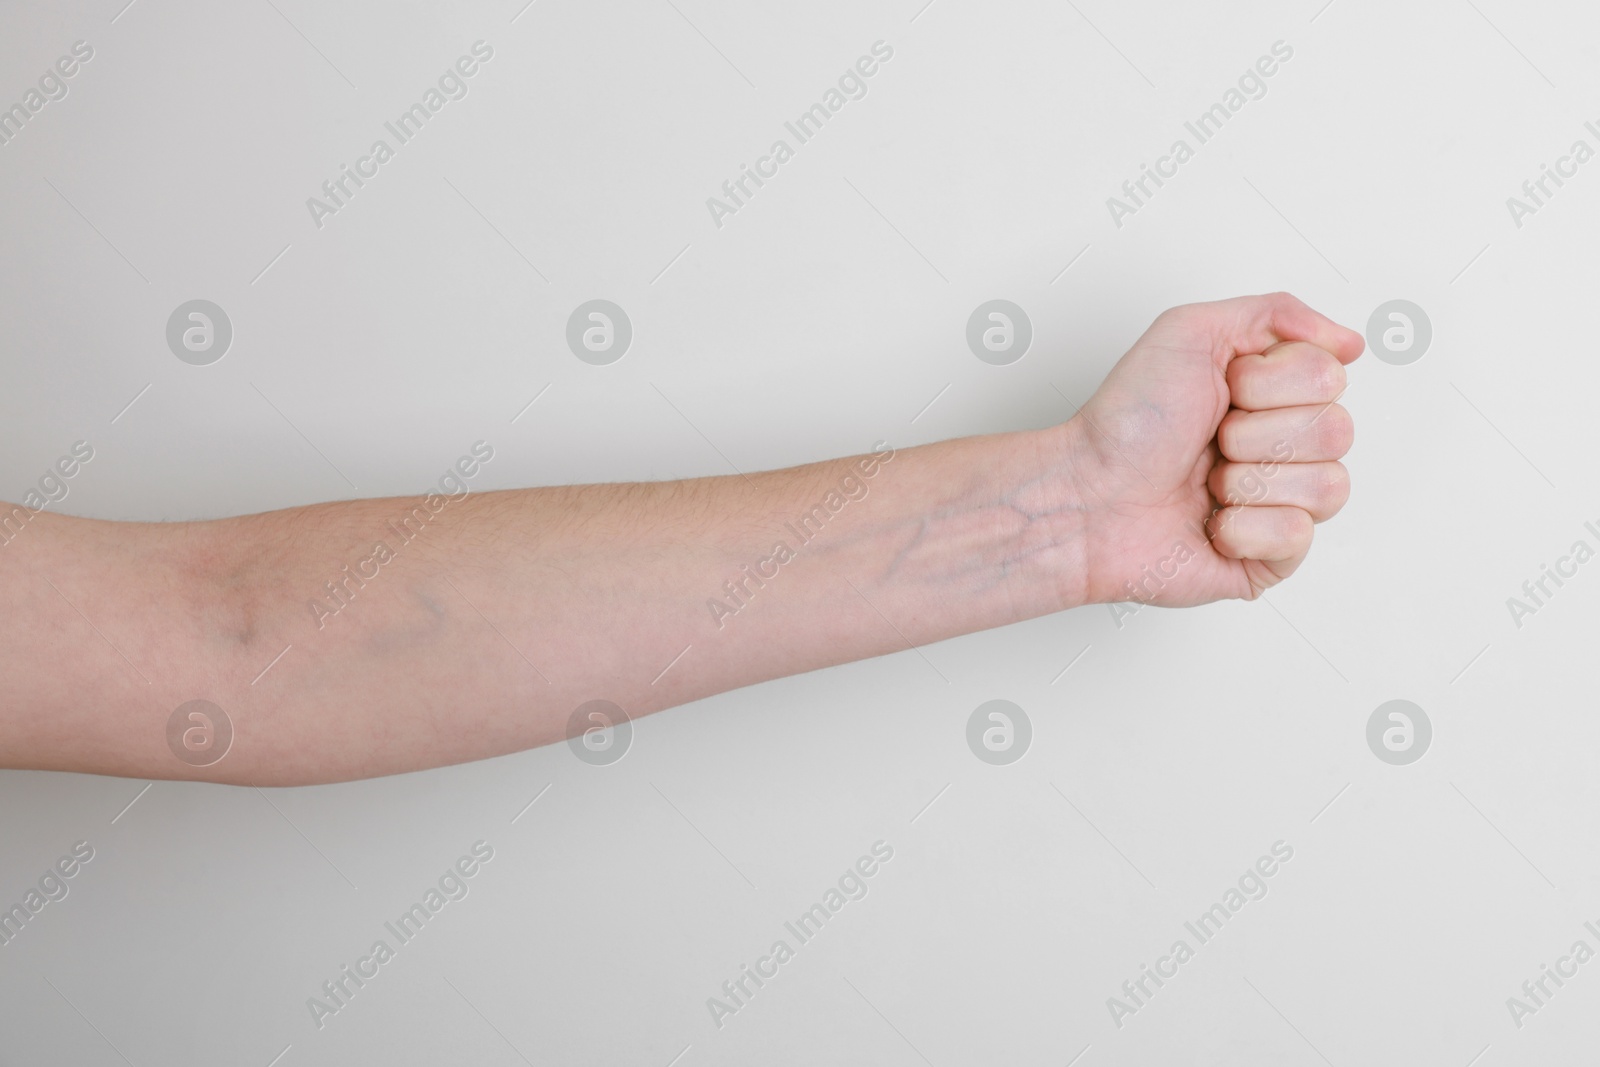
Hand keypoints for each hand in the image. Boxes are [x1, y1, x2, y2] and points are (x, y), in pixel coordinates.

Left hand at [1064, 292, 1364, 604]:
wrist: (1085, 496)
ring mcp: (1280, 504)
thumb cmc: (1126, 424)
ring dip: (1251, 480)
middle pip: (1337, 431)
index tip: (1223, 391)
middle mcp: (1283, 447)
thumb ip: (1276, 314)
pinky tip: (1211, 522)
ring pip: (1328, 487)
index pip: (1329, 376)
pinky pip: (1299, 536)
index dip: (1268, 382)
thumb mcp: (1189, 331)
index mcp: (1272, 395)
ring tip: (1208, 483)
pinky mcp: (1270, 558)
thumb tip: (1347, 342)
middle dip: (1256, 433)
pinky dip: (1244, 526)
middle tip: (1210, 442)